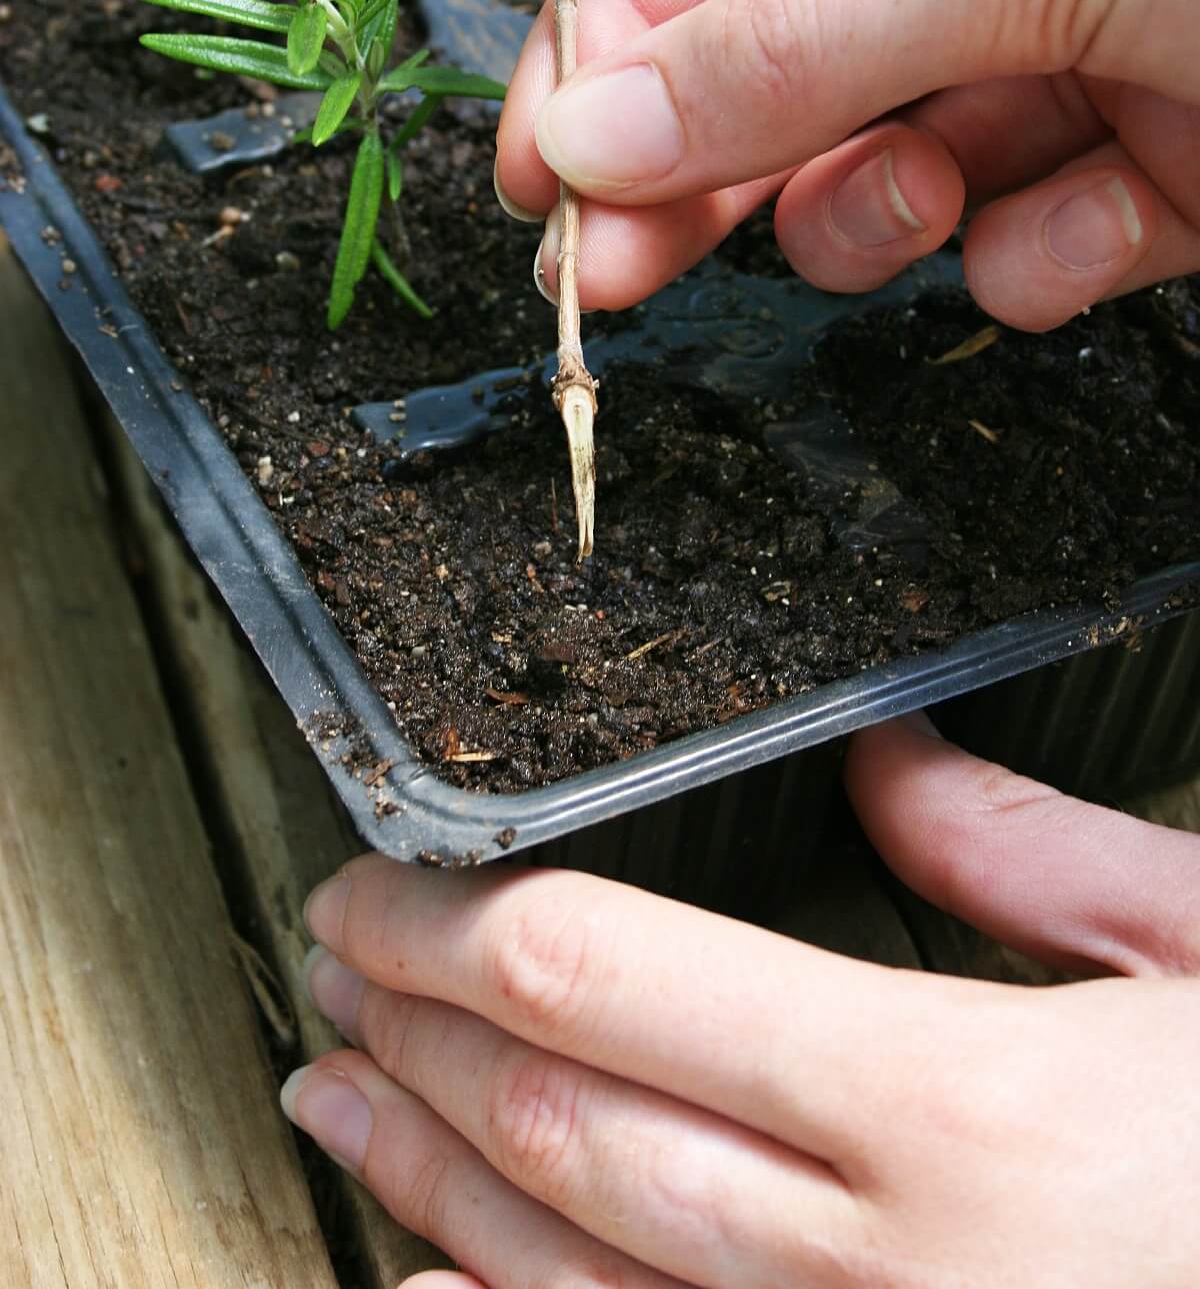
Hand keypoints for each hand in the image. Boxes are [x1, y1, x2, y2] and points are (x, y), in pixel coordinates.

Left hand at [283, 717, 1199, 1286]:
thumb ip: (1036, 855)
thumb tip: (888, 760)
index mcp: (953, 1110)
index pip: (604, 980)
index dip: (449, 923)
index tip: (377, 883)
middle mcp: (880, 1273)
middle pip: (556, 1124)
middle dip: (408, 1032)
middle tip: (335, 961)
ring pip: (564, 1275)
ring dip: (417, 1179)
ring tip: (336, 1099)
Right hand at [496, 0, 1199, 331]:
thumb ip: (805, 42)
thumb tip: (595, 131)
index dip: (620, 21)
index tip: (547, 158)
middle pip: (787, 46)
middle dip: (706, 163)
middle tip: (602, 267)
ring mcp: (1090, 37)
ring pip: (894, 162)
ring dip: (880, 212)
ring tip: (916, 212)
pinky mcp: (1157, 165)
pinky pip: (1029, 240)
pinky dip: (1046, 255)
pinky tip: (1113, 225)